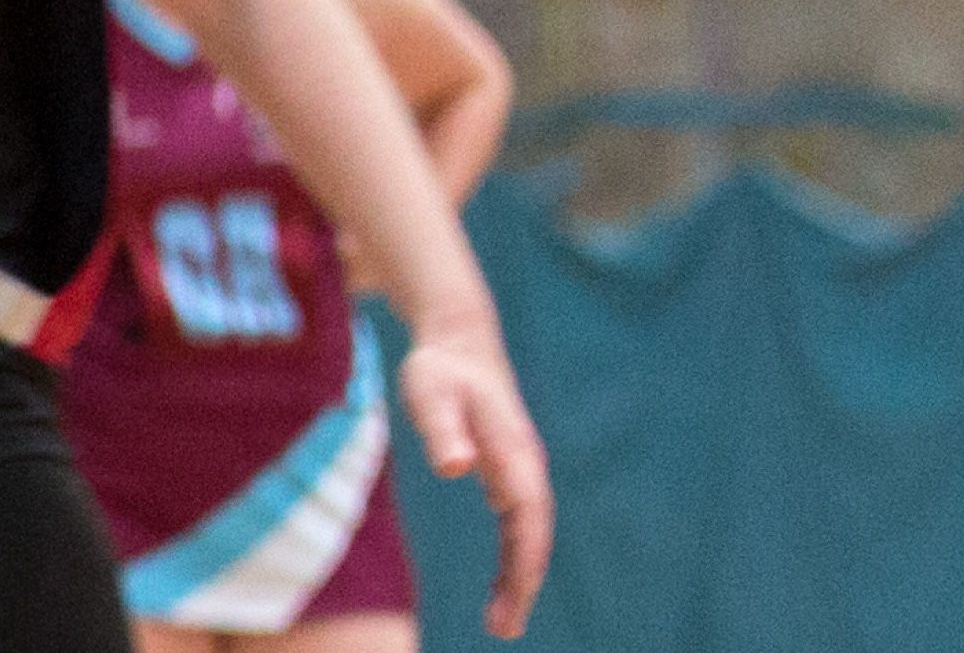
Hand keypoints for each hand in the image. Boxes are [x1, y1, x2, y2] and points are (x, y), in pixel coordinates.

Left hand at [395, 328, 557, 636]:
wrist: (458, 340)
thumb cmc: (440, 367)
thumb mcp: (429, 392)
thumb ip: (441, 428)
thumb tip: (456, 467)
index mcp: (514, 453)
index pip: (528, 518)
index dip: (524, 561)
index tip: (513, 600)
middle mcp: (524, 466)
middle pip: (534, 533)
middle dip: (524, 582)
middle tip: (503, 628)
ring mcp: (519, 470)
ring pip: (529, 531)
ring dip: (521, 575)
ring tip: (502, 621)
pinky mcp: (508, 471)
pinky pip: (519, 523)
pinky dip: (515, 556)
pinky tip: (504, 585)